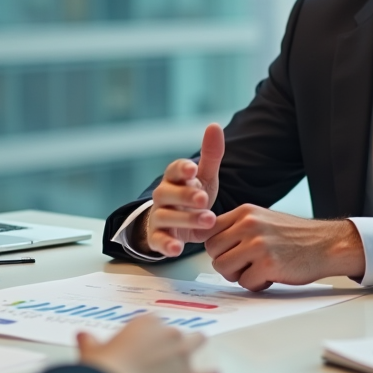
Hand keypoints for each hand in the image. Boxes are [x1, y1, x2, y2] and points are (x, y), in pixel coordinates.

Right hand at [78, 315, 217, 372]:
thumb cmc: (104, 368)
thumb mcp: (92, 351)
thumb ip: (90, 342)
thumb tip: (82, 336)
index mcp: (147, 323)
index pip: (156, 322)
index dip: (153, 334)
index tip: (148, 343)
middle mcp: (168, 333)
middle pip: (180, 331)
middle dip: (176, 341)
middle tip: (168, 354)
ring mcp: (182, 355)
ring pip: (199, 342)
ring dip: (196, 349)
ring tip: (194, 356)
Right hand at [138, 123, 224, 256]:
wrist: (177, 223)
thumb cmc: (191, 195)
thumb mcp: (204, 176)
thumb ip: (210, 154)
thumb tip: (214, 125)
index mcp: (173, 178)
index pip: (174, 170)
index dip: (182, 169)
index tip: (193, 169)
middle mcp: (162, 196)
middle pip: (168, 193)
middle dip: (186, 196)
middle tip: (204, 199)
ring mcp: (158, 217)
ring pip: (166, 216)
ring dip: (185, 219)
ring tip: (208, 221)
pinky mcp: (158, 237)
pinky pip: (158, 241)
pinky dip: (166, 245)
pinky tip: (177, 248)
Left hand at [203, 205, 365, 290]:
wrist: (326, 244)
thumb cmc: (294, 237)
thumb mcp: (262, 220)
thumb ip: (237, 228)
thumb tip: (209, 242)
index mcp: (245, 212)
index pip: (209, 231)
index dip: (217, 247)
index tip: (228, 253)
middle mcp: (248, 224)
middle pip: (212, 251)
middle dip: (226, 263)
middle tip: (245, 265)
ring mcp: (257, 244)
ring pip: (223, 267)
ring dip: (239, 275)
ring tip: (258, 269)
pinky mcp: (267, 264)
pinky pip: (245, 283)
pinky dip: (256, 284)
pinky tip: (271, 275)